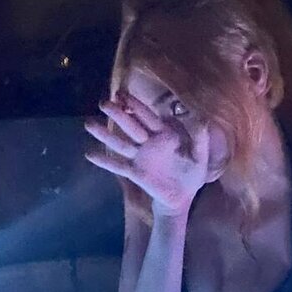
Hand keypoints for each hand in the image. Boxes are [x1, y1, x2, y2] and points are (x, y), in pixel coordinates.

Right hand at [83, 91, 210, 216]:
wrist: (183, 197)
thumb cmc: (191, 174)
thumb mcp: (200, 157)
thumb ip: (200, 139)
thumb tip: (202, 120)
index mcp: (164, 135)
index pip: (147, 116)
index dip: (135, 105)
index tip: (121, 94)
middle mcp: (148, 143)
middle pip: (131, 126)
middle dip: (118, 114)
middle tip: (102, 102)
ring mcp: (139, 157)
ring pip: (120, 142)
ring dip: (105, 134)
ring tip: (89, 124)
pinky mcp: (135, 172)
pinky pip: (118, 165)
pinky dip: (104, 160)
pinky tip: (89, 154)